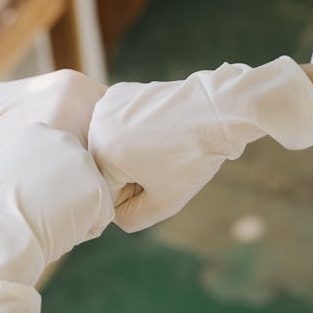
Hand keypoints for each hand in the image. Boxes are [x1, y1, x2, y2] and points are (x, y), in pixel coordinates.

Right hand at [0, 123, 113, 312]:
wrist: (2, 234)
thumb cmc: (0, 215)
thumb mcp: (12, 173)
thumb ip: (38, 165)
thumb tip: (53, 175)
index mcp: (39, 131)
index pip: (60, 162)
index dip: (45, 188)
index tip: (26, 196)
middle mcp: (64, 139)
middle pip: (79, 177)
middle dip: (65, 197)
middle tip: (38, 209)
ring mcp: (83, 162)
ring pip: (92, 196)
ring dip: (75, 214)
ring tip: (47, 219)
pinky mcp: (98, 188)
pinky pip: (102, 217)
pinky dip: (85, 231)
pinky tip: (61, 229)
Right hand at [89, 57, 312, 232]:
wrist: (217, 112)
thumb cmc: (193, 157)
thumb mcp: (165, 203)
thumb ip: (132, 219)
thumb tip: (115, 214)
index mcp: (103, 155)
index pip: (108, 193)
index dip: (137, 194)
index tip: (160, 179)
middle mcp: (96, 127)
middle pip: (107, 169)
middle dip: (131, 173)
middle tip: (164, 162)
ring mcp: (105, 106)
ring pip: (111, 148)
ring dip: (132, 153)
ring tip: (162, 145)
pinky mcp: (117, 93)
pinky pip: (117, 127)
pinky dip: (134, 131)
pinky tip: (158, 128)